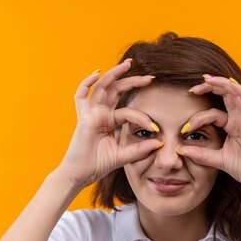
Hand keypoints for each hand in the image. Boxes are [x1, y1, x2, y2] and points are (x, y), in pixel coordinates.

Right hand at [55, 59, 162, 187]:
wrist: (80, 175)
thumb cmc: (98, 165)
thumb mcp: (124, 156)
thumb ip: (140, 149)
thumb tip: (160, 143)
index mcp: (110, 121)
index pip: (129, 111)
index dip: (142, 117)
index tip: (155, 128)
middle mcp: (101, 114)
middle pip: (117, 91)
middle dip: (132, 81)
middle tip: (150, 78)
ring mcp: (91, 114)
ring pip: (102, 88)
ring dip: (114, 74)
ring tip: (127, 65)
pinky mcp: (83, 118)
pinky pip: (81, 97)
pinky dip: (86, 83)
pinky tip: (97, 73)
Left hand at [177, 75, 240, 196]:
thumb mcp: (217, 159)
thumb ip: (201, 154)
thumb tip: (180, 150)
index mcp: (232, 125)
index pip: (213, 112)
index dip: (198, 117)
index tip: (184, 128)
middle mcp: (240, 118)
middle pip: (225, 95)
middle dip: (209, 88)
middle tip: (192, 89)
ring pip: (236, 92)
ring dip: (221, 83)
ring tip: (206, 80)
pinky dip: (237, 90)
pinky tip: (226, 84)